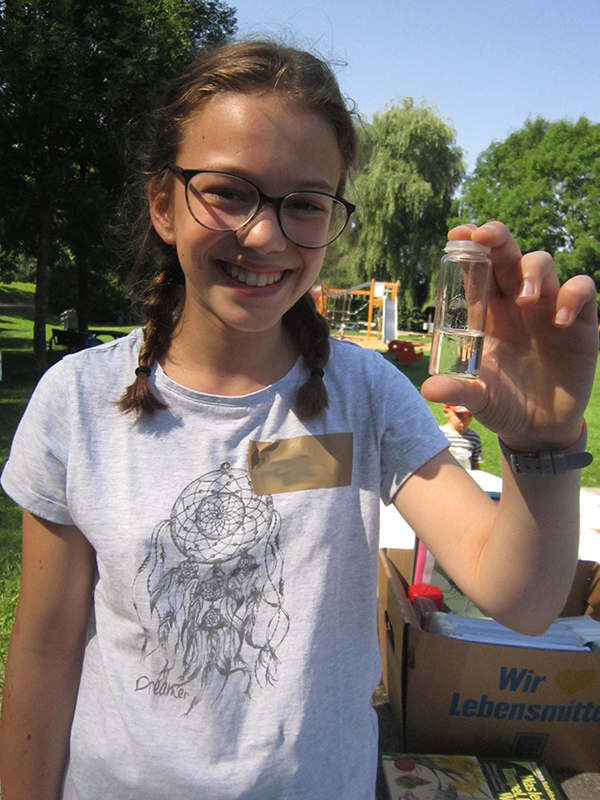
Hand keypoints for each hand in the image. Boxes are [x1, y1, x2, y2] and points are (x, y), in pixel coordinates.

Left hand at [421, 222, 597, 449]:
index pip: (477, 270)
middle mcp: (516, 303)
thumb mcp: (479, 399)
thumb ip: (458, 391)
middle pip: (508, 255)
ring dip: (533, 272)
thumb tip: (428, 388)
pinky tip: (561, 321)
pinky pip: (581, 290)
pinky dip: (573, 297)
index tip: (457, 234)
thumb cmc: (503, 405)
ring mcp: (548, 308)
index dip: (469, 247)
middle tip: (486, 235)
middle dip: (498, 238)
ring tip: (526, 301)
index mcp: (487, 313)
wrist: (539, 428)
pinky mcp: (580, 322)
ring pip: (543, 264)